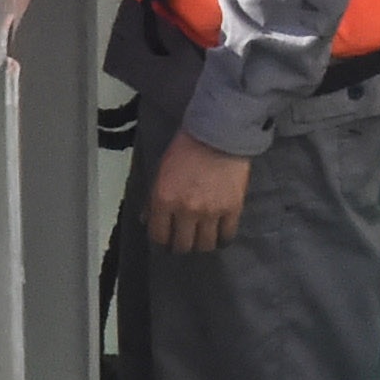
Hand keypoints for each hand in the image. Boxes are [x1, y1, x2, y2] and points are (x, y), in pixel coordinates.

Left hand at [145, 131, 252, 254]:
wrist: (219, 134)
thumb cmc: (186, 150)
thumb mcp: (160, 173)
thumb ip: (153, 200)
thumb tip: (147, 221)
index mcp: (164, 202)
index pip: (159, 236)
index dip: (162, 240)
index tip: (166, 239)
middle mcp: (185, 211)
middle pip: (182, 245)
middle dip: (181, 245)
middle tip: (184, 240)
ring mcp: (210, 211)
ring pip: (204, 244)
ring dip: (201, 244)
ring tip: (202, 239)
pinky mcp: (232, 208)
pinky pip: (227, 234)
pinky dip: (222, 238)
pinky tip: (220, 235)